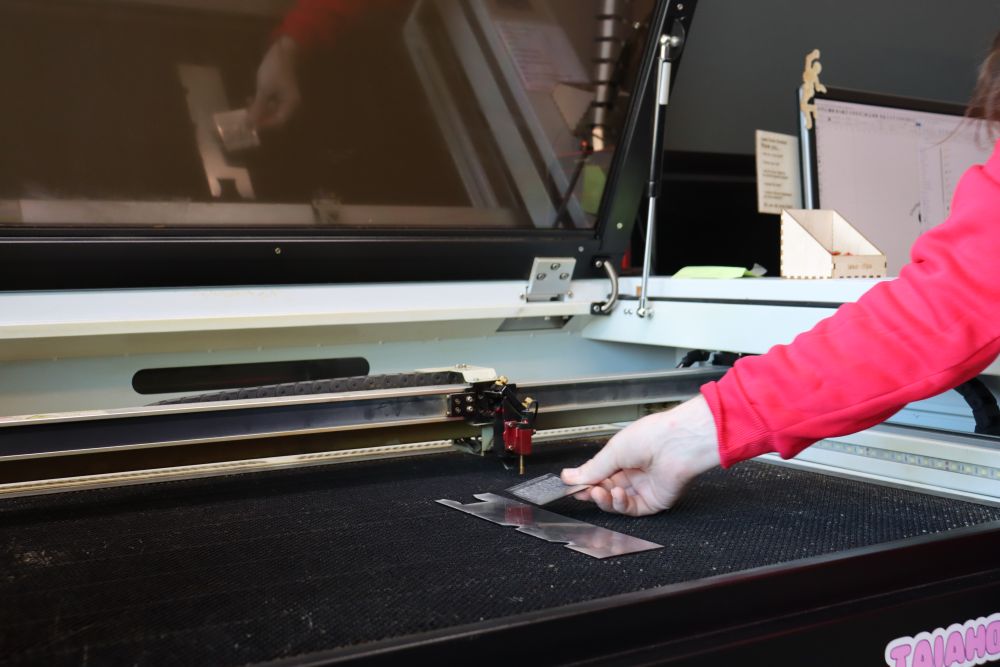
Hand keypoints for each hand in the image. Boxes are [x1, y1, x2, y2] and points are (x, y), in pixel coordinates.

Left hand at [249, 35, 301, 129]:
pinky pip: (271, 100)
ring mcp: (286, 96)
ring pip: (272, 108)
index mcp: (291, 105)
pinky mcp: (280, 89)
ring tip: (247, 107)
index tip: (251, 124)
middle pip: (275, 116)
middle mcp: (290, 103)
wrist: (282, 49)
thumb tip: (249, 124)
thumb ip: (257, 108)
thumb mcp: (264, 90)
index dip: (264, 124)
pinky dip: (262, 101)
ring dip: (260, 109)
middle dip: (261, 117)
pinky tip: (252, 98)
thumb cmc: (275, 70)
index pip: (278, 121)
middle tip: (247, 117)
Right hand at [561, 394, 720, 515]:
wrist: (677, 443)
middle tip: (581, 492)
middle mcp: (634, 472)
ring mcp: (643, 487)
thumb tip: (570, 476)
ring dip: (604, 499)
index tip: (572, 485)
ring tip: (597, 492)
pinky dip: (620, 504)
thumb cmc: (652, 436)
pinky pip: (631, 508)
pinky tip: (615, 494)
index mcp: (624, 456)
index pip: (599, 473)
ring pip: (616, 502)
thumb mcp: (613, 451)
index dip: (585, 480)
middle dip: (592, 491)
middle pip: (606, 489)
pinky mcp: (653, 501)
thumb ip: (592, 468)